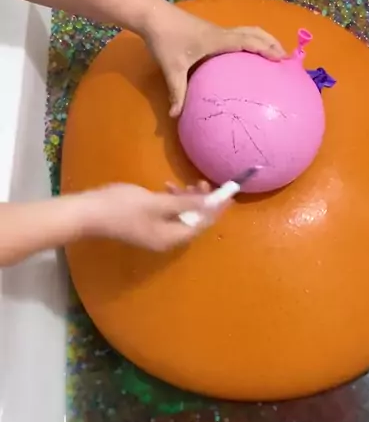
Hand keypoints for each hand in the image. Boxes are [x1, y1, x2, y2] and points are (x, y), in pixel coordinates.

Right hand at [82, 183, 220, 251]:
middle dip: (200, 202)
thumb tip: (210, 205)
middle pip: (192, 221)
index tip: (227, 193)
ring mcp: (153, 233)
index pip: (202, 224)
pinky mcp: (143, 224)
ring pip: (179, 216)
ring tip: (181, 183)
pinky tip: (165, 187)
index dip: (215, 209)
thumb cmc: (123, 207)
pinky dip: (170, 201)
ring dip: (185, 200)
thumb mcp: (158, 203)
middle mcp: (165, 239)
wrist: (87, 213)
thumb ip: (185, 204)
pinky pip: (166, 214)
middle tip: (201, 181)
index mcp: (171, 238)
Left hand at [143, 3, 285, 116]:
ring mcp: (217, 30)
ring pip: (247, 31)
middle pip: (254, 33)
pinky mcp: (211, 31)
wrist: (151, 15)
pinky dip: (251, 40)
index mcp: (218, 40)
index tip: (282, 60)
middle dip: (272, 43)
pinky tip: (249, 55)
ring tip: (274, 54)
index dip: (266, 49)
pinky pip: (238, 34)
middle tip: (287, 58)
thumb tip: (176, 116)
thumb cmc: (164, 39)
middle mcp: (221, 33)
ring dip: (263, 40)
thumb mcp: (171, 69)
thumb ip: (177, 93)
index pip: (248, 42)